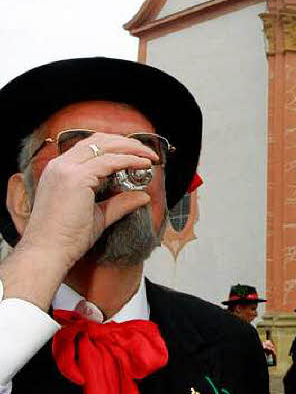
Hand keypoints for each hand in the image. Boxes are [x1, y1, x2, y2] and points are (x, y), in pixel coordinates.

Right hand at [2, 133, 157, 307]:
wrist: (48, 253)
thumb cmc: (65, 238)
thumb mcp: (97, 215)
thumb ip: (119, 203)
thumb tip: (142, 196)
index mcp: (59, 170)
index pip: (89, 147)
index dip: (114, 146)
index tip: (134, 152)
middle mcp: (60, 165)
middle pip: (98, 140)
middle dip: (126, 142)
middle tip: (146, 151)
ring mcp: (66, 170)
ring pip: (105, 146)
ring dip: (131, 148)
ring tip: (149, 156)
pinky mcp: (76, 178)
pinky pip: (110, 161)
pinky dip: (129, 160)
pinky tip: (143, 164)